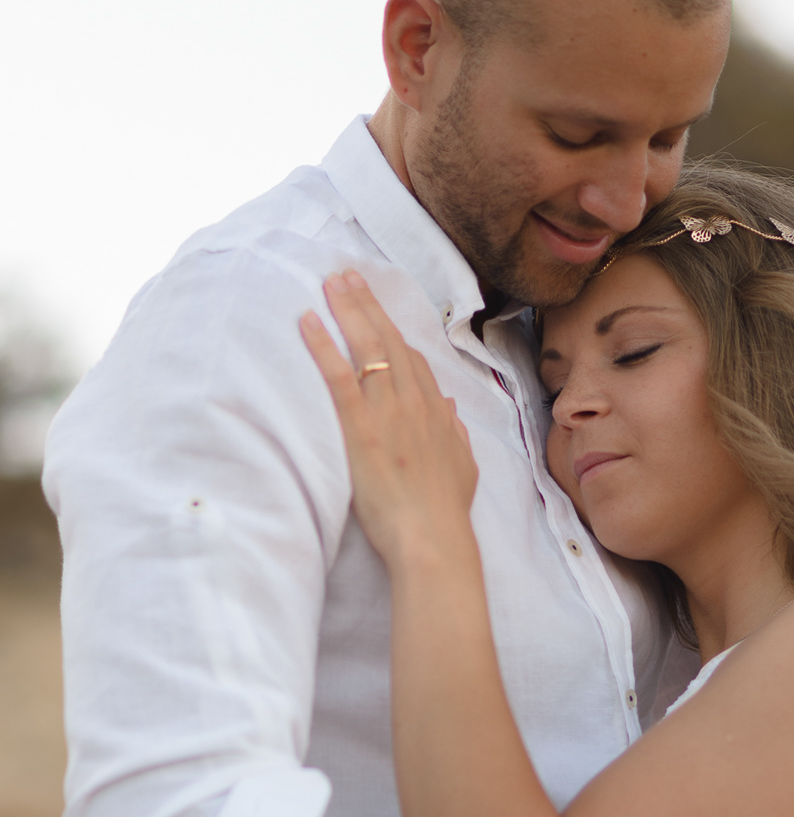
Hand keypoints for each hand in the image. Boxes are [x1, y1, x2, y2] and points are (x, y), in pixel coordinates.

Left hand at [301, 272, 477, 570]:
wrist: (433, 540)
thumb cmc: (444, 513)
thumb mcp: (462, 468)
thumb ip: (455, 435)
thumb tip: (449, 410)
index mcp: (436, 414)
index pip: (414, 361)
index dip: (393, 333)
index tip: (378, 313)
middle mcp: (414, 404)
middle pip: (389, 342)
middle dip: (368, 305)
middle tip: (347, 276)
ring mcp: (388, 414)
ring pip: (367, 349)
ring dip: (348, 311)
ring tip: (330, 283)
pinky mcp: (361, 430)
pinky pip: (339, 378)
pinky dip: (324, 347)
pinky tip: (308, 321)